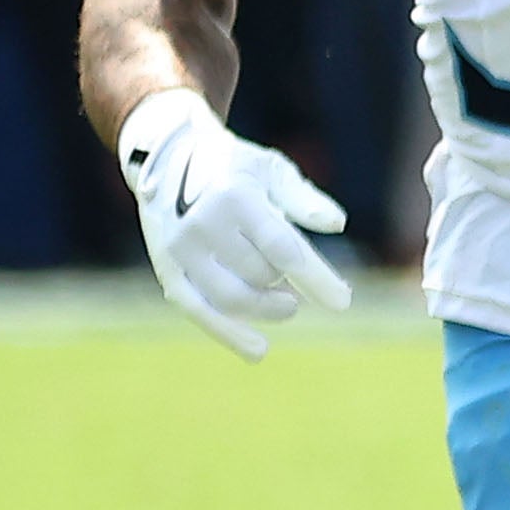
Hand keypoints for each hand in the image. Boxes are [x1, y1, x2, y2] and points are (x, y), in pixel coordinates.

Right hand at [117, 88, 351, 359]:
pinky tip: (258, 350)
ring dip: (267, 309)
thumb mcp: (271, 170)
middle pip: (261, 276)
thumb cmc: (234, 167)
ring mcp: (180, 250)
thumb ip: (304, 199)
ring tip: (287, 304)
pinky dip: (230, 334)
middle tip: (300, 285)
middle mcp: (202, 223)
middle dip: (288, 286)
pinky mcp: (167, 270)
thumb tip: (337, 225)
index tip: (342, 302)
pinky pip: (200, 312)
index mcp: (235, 196)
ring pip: (233, 299)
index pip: (282, 248)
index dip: (315, 279)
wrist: (167, 159)